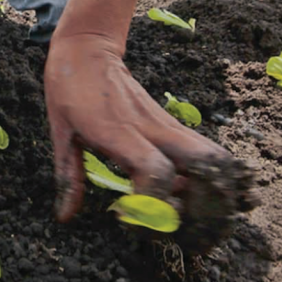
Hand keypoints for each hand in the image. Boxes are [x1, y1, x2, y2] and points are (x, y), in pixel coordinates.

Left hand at [45, 34, 236, 221]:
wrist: (88, 50)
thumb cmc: (69, 91)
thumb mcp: (62, 135)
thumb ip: (69, 177)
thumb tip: (65, 217)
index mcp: (121, 133)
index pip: (154, 171)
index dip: (150, 203)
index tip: (130, 219)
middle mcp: (154, 129)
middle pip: (205, 165)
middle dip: (206, 204)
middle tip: (187, 231)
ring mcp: (169, 125)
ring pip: (216, 158)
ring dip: (219, 192)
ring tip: (204, 220)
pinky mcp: (175, 124)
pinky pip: (209, 151)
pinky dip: (218, 176)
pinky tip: (210, 198)